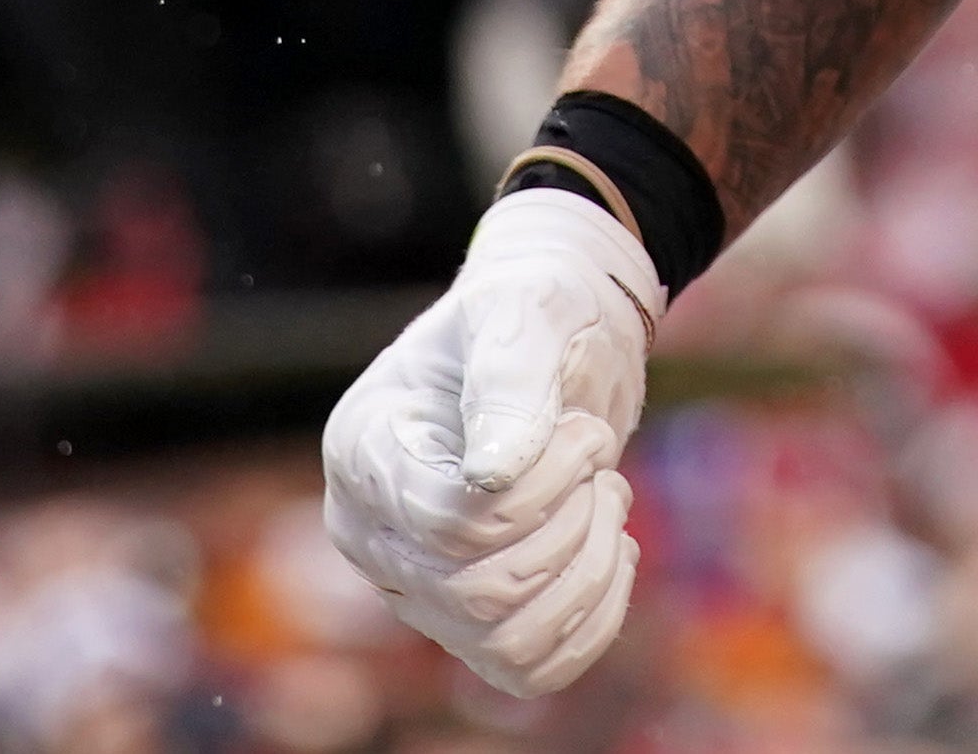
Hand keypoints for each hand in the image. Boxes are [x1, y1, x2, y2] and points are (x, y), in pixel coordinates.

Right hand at [320, 185, 665, 695]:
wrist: (564, 335)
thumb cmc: (535, 310)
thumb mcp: (524, 311)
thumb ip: (507, 382)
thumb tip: (491, 477)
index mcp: (365, 452)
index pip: (446, 527)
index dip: (537, 493)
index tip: (580, 431)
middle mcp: (375, 532)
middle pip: (477, 592)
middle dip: (567, 527)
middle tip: (595, 458)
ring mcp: (420, 584)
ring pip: (506, 643)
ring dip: (586, 573)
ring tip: (605, 498)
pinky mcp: (475, 617)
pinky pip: (533, 668)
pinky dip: (594, 619)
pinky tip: (612, 548)